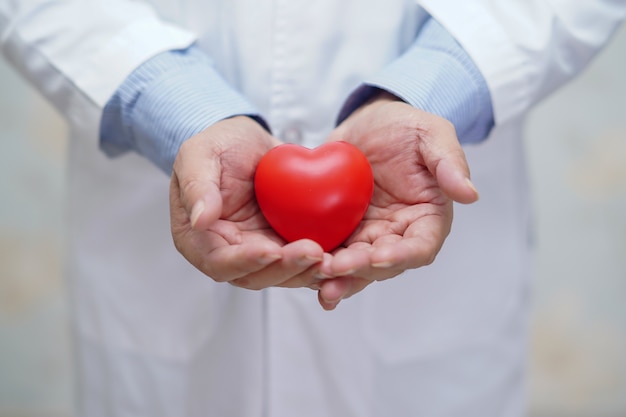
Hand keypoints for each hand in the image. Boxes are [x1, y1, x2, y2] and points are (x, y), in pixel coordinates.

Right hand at [170, 116, 327, 289]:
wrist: (248, 143)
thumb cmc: (218, 146)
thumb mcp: (199, 155)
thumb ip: (197, 186)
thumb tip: (200, 220)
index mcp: (199, 240)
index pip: (220, 262)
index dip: (245, 262)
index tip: (270, 251)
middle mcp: (230, 253)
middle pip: (256, 276)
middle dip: (285, 269)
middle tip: (313, 253)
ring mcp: (259, 251)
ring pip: (282, 274)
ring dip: (306, 270)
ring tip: (330, 258)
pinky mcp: (284, 244)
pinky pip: (301, 260)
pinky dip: (319, 262)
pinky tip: (340, 256)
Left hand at [317, 92, 478, 309]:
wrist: (368, 123)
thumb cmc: (405, 126)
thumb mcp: (431, 133)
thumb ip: (449, 162)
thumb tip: (470, 195)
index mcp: (426, 218)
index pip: (420, 247)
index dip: (402, 256)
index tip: (379, 256)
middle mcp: (398, 233)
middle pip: (383, 264)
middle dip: (361, 269)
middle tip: (336, 267)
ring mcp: (367, 235)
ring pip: (355, 266)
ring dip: (338, 277)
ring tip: (317, 278)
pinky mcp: (341, 230)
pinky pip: (331, 251)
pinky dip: (316, 264)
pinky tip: (299, 269)